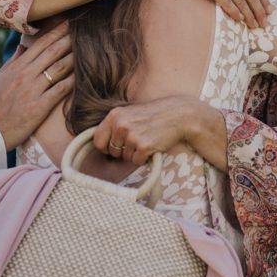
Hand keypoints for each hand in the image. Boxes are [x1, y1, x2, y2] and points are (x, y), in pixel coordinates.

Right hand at [0, 22, 74, 148]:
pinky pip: (61, 89)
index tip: (67, 23)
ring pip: (60, 68)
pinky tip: (83, 75)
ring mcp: (33, 90)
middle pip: (53, 52)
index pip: (40, 44)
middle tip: (83, 30)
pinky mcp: (40, 106)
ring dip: (75, 57)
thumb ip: (11, 62)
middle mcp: (26, 75)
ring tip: (88, 49)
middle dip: (69, 39)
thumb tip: (22, 47)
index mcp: (16, 67)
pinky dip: (73, 81)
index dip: (56, 32)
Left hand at [92, 96, 226, 168]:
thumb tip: (98, 145)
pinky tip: (152, 146)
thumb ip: (114, 126)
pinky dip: (144, 158)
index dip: (107, 147)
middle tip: (138, 139)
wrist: (178, 115)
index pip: (98, 141)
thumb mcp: (129, 114)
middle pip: (112, 152)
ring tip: (147, 139)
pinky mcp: (144, 146)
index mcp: (114, 115)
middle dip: (123, 151)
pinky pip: (137, 162)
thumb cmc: (153, 116)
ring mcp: (132, 136)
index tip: (117, 146)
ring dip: (135, 154)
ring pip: (125, 158)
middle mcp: (120, 125)